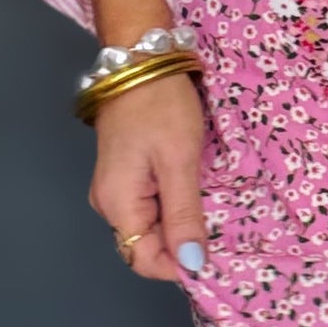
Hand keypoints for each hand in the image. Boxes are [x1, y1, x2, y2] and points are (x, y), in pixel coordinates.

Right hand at [87, 69, 209, 282]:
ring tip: (210, 210)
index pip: (143, 260)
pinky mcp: (125, 175)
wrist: (140, 60)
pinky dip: (174, 209)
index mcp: (117, 203)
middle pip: (145, 246)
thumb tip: (190, 264)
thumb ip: (183, 215)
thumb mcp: (179, 162)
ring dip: (180, 227)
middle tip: (218, 230)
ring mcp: (115, 189)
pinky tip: (195, 196)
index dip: (178, 266)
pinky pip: (150, 208)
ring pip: (149, 228)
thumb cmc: (160, 106)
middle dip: (181, 247)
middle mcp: (109, 203)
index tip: (214, 256)